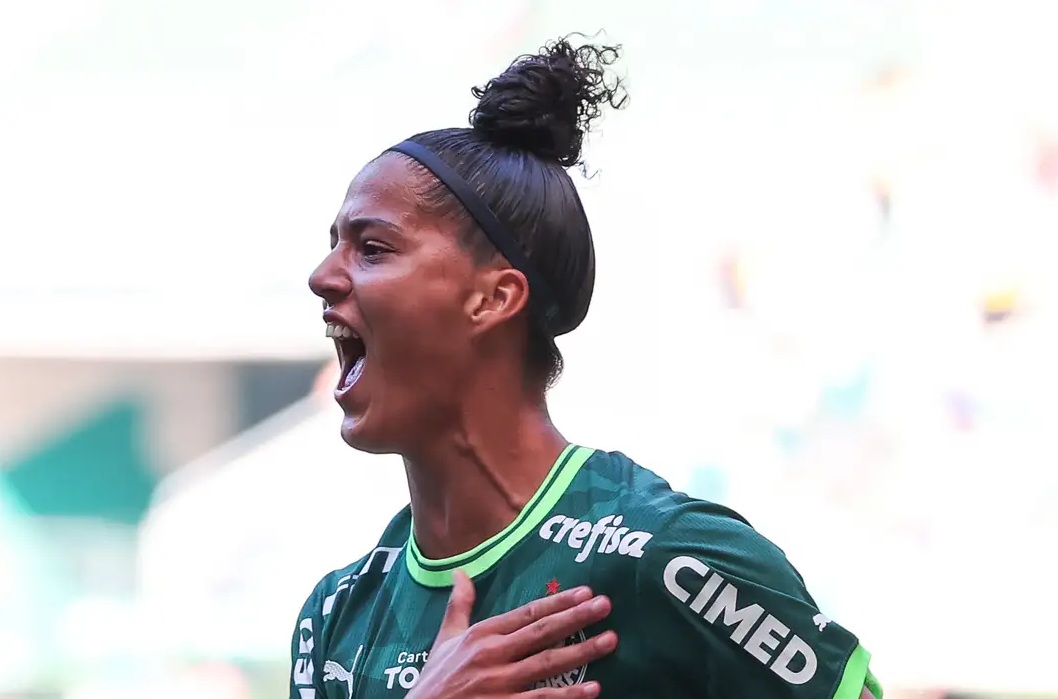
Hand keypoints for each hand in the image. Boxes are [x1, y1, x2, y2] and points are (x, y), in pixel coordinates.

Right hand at [407, 570, 616, 697]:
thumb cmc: (435, 680)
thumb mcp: (445, 639)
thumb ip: (459, 606)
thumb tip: (460, 572)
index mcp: (481, 635)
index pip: (526, 614)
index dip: (557, 602)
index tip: (585, 591)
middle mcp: (492, 656)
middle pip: (542, 633)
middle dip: (576, 618)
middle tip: (606, 605)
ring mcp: (500, 685)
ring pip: (548, 665)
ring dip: (582, 652)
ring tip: (609, 640)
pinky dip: (568, 695)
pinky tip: (593, 688)